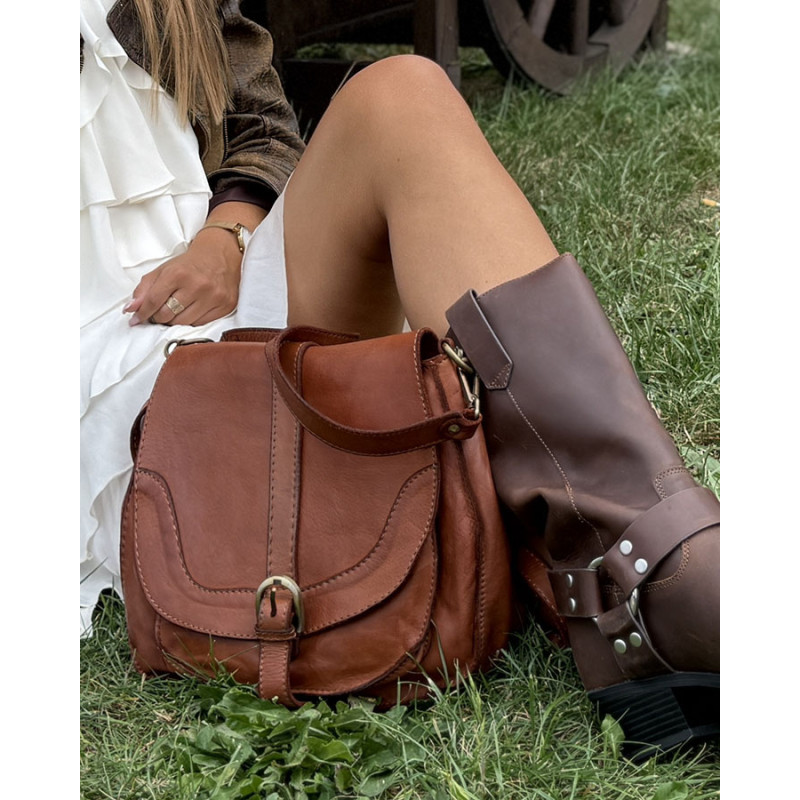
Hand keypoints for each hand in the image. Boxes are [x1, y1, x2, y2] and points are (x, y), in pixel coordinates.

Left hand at [124, 227, 241, 326]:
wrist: (221, 255)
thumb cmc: (190, 264)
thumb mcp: (164, 270)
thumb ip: (144, 289)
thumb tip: (130, 309)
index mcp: (178, 273)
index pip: (154, 301)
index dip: (143, 313)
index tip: (137, 319)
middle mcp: (197, 286)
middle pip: (167, 315)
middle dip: (158, 317)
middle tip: (158, 313)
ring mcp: (213, 297)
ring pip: (183, 323)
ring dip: (174, 321)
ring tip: (175, 311)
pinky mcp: (225, 306)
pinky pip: (201, 324)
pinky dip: (192, 321)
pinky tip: (191, 311)